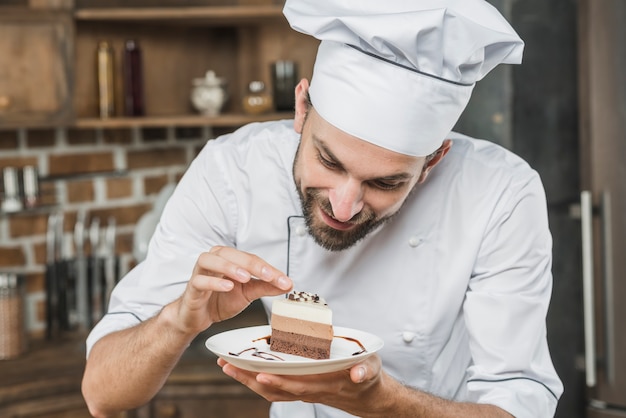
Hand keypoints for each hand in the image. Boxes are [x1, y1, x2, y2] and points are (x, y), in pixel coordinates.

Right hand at [166, 246, 292, 335]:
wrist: (197, 317)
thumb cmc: (220, 300)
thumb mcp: (247, 293)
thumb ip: (266, 286)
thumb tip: (288, 284)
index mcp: (228, 258)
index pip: (250, 258)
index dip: (267, 268)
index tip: (284, 280)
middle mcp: (214, 260)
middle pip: (231, 254)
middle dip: (251, 264)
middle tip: (268, 275)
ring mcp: (200, 272)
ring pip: (211, 260)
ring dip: (229, 267)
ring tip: (246, 277)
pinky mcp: (192, 287)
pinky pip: (200, 281)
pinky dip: (214, 283)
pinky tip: (228, 287)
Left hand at [217, 354, 384, 415]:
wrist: (367, 395)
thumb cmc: (368, 375)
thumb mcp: (371, 368)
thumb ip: (365, 370)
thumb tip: (358, 374)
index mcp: (325, 384)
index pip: (298, 384)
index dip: (279, 380)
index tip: (260, 372)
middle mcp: (310, 390)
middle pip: (276, 389)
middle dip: (251, 379)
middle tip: (228, 365)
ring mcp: (303, 391)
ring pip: (271, 390)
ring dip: (248, 380)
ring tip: (227, 365)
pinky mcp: (300, 388)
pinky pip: (274, 388)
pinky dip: (257, 381)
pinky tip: (243, 371)